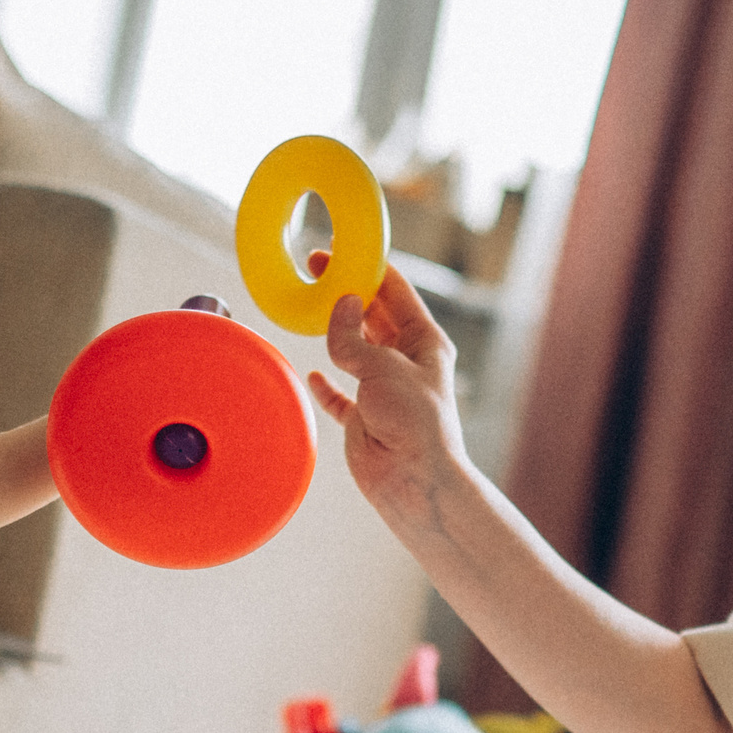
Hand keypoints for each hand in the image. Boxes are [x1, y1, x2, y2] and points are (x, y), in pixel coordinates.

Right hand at [303, 257, 467, 523]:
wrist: (413, 481)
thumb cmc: (415, 423)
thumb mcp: (383, 367)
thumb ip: (353, 338)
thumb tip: (338, 306)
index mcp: (423, 342)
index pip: (395, 291)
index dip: (367, 268)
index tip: (339, 251)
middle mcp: (405, 362)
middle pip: (373, 315)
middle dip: (346, 293)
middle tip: (316, 271)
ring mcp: (384, 389)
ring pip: (354, 351)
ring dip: (334, 333)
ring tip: (309, 310)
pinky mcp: (364, 417)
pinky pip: (341, 395)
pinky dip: (327, 385)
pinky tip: (315, 375)